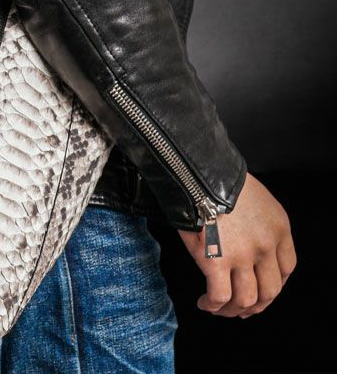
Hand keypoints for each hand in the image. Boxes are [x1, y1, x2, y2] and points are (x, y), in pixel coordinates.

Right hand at [177, 172, 295, 317]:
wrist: (196, 173)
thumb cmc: (217, 179)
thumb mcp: (253, 197)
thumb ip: (257, 223)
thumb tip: (243, 242)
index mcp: (278, 228)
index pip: (287, 268)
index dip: (274, 284)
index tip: (263, 289)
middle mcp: (265, 245)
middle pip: (270, 290)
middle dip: (257, 305)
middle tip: (243, 309)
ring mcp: (242, 256)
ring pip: (246, 299)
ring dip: (233, 310)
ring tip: (219, 309)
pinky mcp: (215, 263)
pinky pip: (219, 296)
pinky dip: (213, 305)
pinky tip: (205, 303)